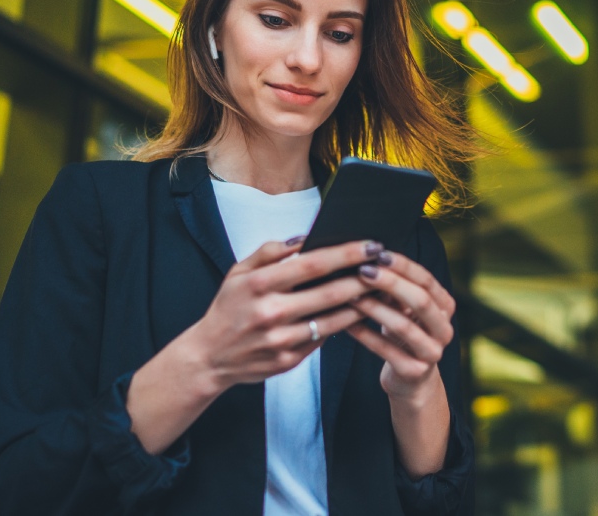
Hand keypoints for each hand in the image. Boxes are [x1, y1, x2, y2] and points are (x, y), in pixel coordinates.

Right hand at [186, 238, 382, 391]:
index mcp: (259, 284)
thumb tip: (304, 238)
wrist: (209, 357)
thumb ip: (270, 252)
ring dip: (362, 304)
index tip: (371, 245)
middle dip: (365, 277)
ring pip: (334, 319)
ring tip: (382, 289)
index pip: (313, 264)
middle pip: (331, 292)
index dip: (346, 253)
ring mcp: (281, 339)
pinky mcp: (289, 360)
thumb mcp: (238, 273)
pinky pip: (324, 338)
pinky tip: (359, 312)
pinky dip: (344, 324)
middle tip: (387, 266)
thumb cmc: (229, 308)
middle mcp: (271, 312)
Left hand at [345, 251, 455, 402]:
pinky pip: (385, 350)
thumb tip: (369, 260)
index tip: (379, 254)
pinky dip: (364, 335)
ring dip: (374, 308)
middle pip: (421, 300)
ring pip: (402, 326)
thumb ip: (395, 289)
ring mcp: (432, 353)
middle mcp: (444, 330)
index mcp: (446, 308)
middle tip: (364, 271)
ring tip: (350, 295)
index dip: (404, 266)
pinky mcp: (413, 372)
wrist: (411, 380)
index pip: (427, 281)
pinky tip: (346, 323)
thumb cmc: (404, 335)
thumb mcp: (404, 310)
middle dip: (391, 283)